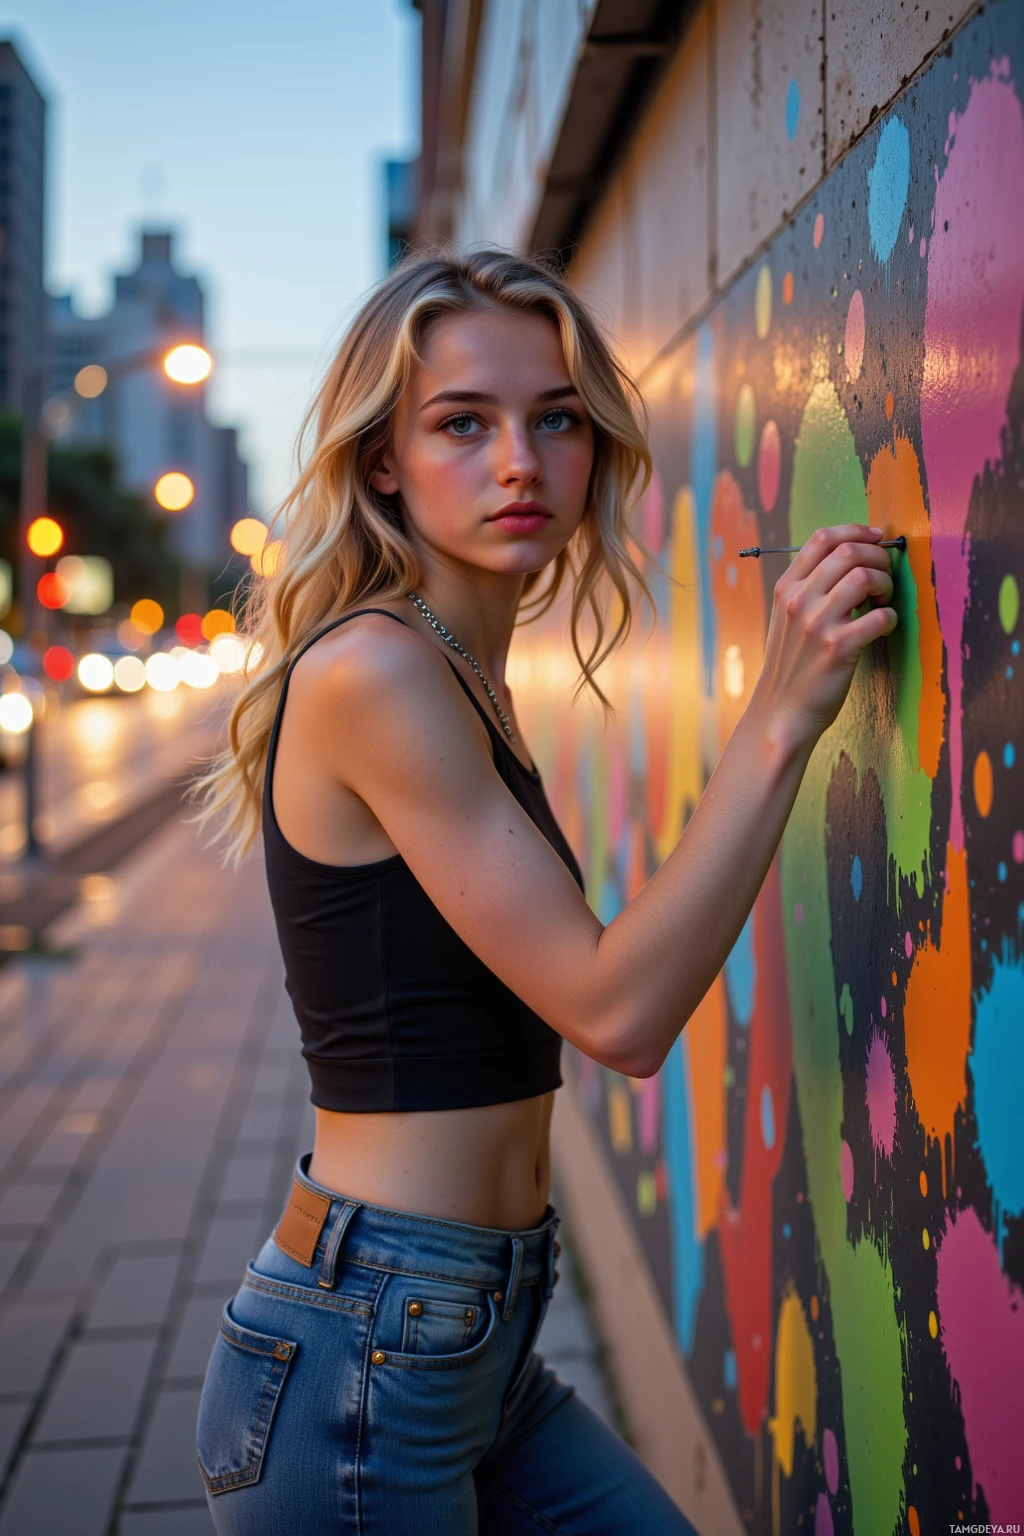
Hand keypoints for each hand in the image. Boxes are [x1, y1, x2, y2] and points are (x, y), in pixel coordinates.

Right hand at [752, 524, 896, 751]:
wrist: (781, 712)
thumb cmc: (792, 665)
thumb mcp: (786, 619)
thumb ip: (809, 589)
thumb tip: (851, 560)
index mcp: (786, 588)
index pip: (821, 538)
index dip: (857, 530)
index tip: (877, 537)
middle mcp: (799, 601)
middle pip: (849, 551)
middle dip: (879, 556)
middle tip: (886, 574)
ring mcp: (817, 624)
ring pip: (865, 576)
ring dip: (886, 583)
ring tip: (883, 599)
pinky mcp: (839, 648)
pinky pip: (880, 616)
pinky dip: (890, 617)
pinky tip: (883, 626)